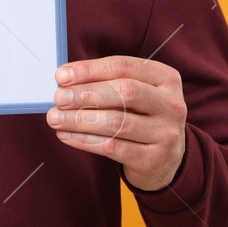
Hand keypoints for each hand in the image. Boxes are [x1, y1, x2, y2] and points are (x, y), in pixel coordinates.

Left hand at [45, 55, 186, 190]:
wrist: (166, 159)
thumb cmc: (142, 117)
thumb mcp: (136, 94)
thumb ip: (106, 83)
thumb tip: (65, 81)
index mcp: (165, 78)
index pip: (123, 67)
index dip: (90, 70)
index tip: (61, 76)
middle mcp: (171, 104)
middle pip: (125, 92)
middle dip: (86, 94)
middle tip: (59, 98)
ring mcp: (166, 133)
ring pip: (117, 122)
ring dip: (79, 120)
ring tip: (56, 118)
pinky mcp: (153, 159)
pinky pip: (112, 147)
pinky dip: (85, 141)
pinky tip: (66, 135)